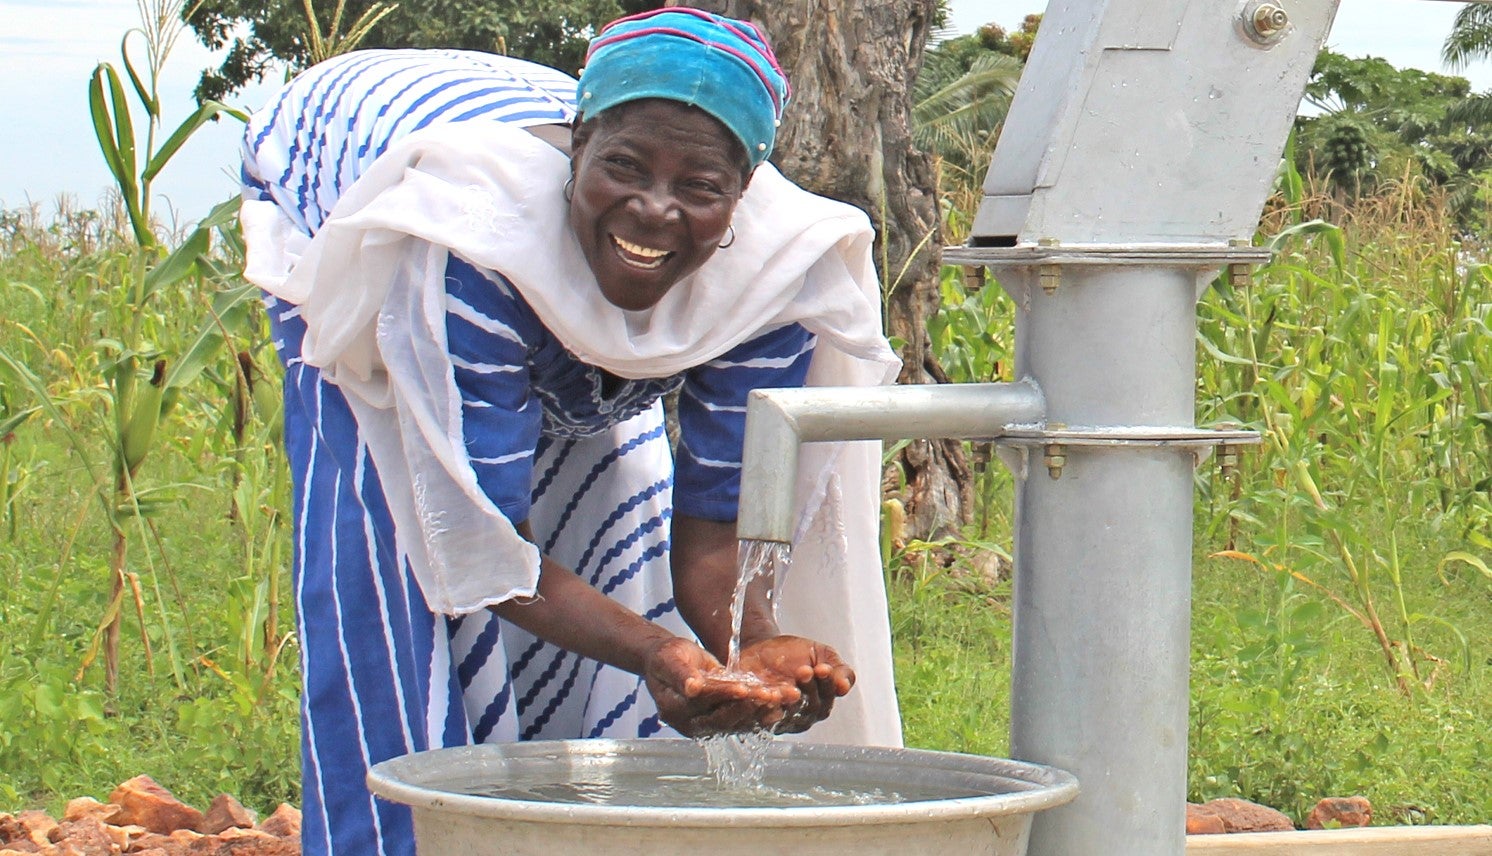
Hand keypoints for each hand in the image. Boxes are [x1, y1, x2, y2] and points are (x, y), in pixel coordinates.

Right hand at [641, 637, 800, 735]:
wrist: (668, 663)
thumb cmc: (665, 658)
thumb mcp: (668, 660)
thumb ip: (680, 674)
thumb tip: (692, 687)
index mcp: (675, 710)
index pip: (704, 703)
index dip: (724, 694)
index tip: (743, 687)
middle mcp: (691, 724)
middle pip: (724, 717)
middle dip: (750, 705)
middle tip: (772, 695)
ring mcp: (707, 725)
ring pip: (738, 720)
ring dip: (763, 709)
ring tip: (784, 697)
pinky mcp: (721, 720)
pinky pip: (744, 717)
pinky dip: (763, 709)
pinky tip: (781, 699)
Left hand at [734, 635, 854, 733]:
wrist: (761, 647)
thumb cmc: (794, 654)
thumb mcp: (821, 655)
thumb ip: (838, 669)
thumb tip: (845, 686)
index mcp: (819, 704)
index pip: (826, 698)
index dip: (826, 684)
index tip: (822, 668)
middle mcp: (798, 716)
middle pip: (806, 708)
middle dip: (807, 689)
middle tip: (804, 670)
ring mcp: (775, 717)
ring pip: (781, 714)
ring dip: (781, 701)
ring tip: (784, 687)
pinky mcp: (750, 713)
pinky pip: (753, 712)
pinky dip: (754, 701)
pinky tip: (754, 690)